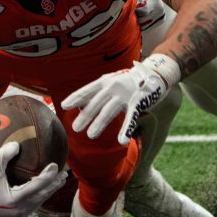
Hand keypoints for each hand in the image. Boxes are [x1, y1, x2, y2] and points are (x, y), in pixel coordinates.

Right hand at [0, 141, 67, 216]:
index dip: (47, 176)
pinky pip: (35, 203)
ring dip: (51, 189)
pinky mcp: (20, 214)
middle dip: (55, 184)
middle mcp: (19, 209)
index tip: (56, 165)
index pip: (35, 187)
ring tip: (61, 179)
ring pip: (40, 200)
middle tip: (65, 172)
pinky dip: (43, 193)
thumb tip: (16, 144)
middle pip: (42, 195)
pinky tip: (48, 186)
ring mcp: (20, 213)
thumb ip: (2, 157)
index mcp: (13, 200)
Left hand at [61, 55, 176, 143]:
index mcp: (104, 82)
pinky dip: (126, 130)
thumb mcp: (109, 83)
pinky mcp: (137, 103)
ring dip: (99, 123)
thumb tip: (78, 105)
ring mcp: (125, 95)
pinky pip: (131, 118)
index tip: (64, 106)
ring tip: (90, 135)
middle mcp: (113, 87)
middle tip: (75, 128)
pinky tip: (121, 141)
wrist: (152, 75)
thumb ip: (95, 93)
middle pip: (96, 103)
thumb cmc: (125, 82)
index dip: (75, 97)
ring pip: (109, 111)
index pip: (87, 90)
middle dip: (85, 116)